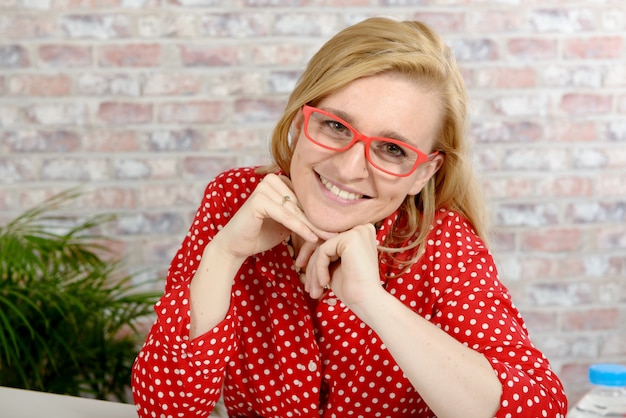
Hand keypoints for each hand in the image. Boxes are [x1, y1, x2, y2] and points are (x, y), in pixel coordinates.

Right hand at [211, 173, 333, 261]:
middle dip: (318, 221)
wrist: (236, 246)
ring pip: (295, 210)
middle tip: (337, 234)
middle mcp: (272, 180)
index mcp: (279, 181)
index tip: (338, 227)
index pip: (305, 198)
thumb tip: (330, 218)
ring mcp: (264, 188)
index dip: (320, 214)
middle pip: (301, 203)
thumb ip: (301, 216)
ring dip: (312, 226)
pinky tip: (312, 238)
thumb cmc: (261, 234)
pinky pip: (285, 215)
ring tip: (328, 238)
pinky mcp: (258, 200)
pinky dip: (299, 227)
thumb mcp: (286, 223)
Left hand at [304, 224, 383, 304]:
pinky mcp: (351, 237)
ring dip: (313, 272)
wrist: (367, 301)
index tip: (307, 279)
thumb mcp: (334, 266)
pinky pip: (323, 251)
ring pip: (321, 248)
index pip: (328, 241)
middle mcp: (361, 228)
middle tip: (307, 286)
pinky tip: (325, 283)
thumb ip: (324, 253)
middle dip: (310, 266)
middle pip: (323, 242)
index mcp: (360, 233)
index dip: (313, 259)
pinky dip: (319, 269)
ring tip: (313, 291)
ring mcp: (357, 231)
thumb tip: (305, 247)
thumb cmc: (352, 288)